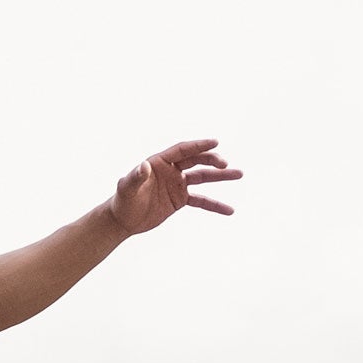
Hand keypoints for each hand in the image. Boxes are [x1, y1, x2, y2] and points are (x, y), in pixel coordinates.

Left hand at [108, 139, 242, 234]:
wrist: (123, 220)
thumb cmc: (123, 201)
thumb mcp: (127, 188)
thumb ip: (135, 176)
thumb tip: (144, 166)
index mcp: (159, 162)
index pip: (183, 150)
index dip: (198, 146)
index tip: (215, 142)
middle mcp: (171, 170)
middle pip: (196, 161)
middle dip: (212, 160)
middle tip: (225, 164)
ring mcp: (177, 185)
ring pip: (203, 178)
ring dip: (220, 176)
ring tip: (239, 174)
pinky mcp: (180, 200)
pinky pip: (201, 201)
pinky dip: (214, 205)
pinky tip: (229, 210)